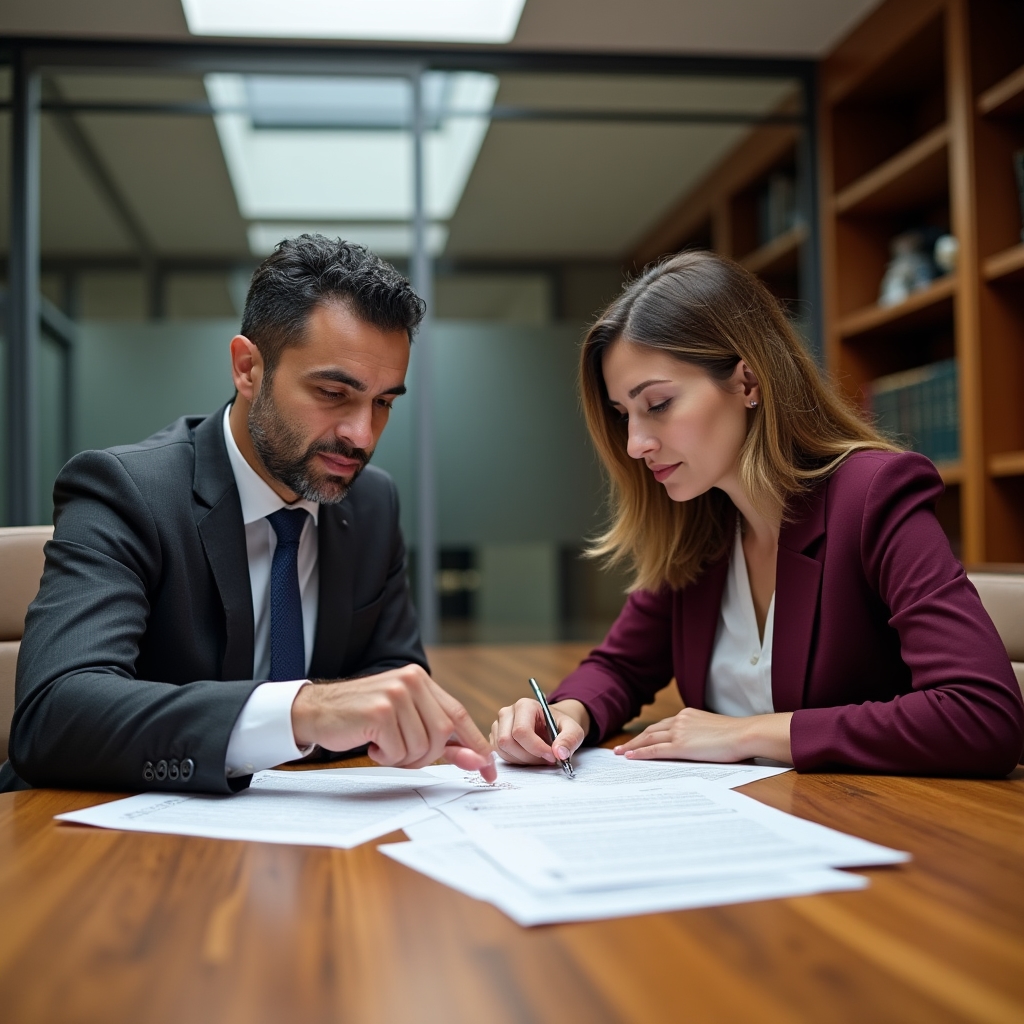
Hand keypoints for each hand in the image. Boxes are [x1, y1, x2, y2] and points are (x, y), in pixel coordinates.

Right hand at [291, 665, 496, 781]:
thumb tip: (480, 762)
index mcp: (422, 680)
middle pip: (443, 734)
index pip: (459, 715)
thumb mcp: (406, 724)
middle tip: (400, 751)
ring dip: (404, 758)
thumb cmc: (363, 719)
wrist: (316, 711)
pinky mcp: (380, 711)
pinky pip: (399, 751)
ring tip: (383, 744)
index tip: (489, 768)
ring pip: (423, 746)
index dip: (475, 744)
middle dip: (426, 755)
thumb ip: (443, 741)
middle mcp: (412, 681)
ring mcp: (396, 694)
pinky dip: (387, 757)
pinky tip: (371, 743)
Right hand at [490, 698, 588, 765]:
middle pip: (508, 741)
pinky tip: (529, 756)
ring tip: (539, 757)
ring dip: (523, 760)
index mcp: (524, 705)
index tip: (551, 756)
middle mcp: (507, 712)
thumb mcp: (573, 730)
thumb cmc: (560, 725)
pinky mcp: (495, 737)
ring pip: (502, 750)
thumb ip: (569, 740)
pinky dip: (516, 761)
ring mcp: (498, 725)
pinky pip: (500, 755)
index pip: (521, 731)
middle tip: (546, 759)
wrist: (552, 725)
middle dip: (529, 756)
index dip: (536, 748)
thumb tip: (560, 754)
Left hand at [614, 708, 792, 763]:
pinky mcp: (681, 746)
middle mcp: (680, 720)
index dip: (648, 733)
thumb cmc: (736, 736)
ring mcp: (679, 732)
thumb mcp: (714, 729)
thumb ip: (701, 733)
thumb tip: (698, 744)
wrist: (744, 734)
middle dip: (634, 740)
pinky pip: (654, 750)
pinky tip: (630, 757)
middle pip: (650, 730)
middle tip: (620, 748)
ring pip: (648, 739)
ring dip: (632, 746)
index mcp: (688, 715)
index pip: (662, 725)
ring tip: (620, 753)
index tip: (638, 739)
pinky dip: (640, 753)